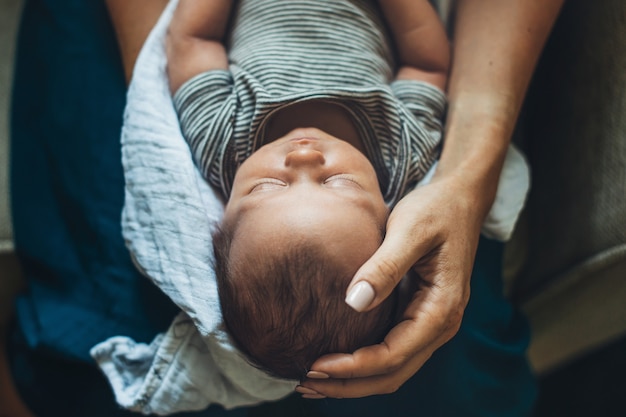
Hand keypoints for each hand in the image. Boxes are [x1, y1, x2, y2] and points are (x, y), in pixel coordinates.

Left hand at [298, 174, 485, 397]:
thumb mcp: (410, 229)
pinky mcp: (418, 316)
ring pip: (392, 370)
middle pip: (392, 374)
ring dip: (354, 380)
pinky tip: (336, 358)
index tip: (315, 364)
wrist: (459, 200)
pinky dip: (363, 363)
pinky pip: (391, 352)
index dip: (353, 367)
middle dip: (349, 384)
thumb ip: (385, 266)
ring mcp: (430, 324)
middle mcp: (440, 325)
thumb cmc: (436, 210)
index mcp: (441, 309)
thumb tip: (354, 303)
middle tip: (304, 383)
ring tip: (313, 379)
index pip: (393, 355)